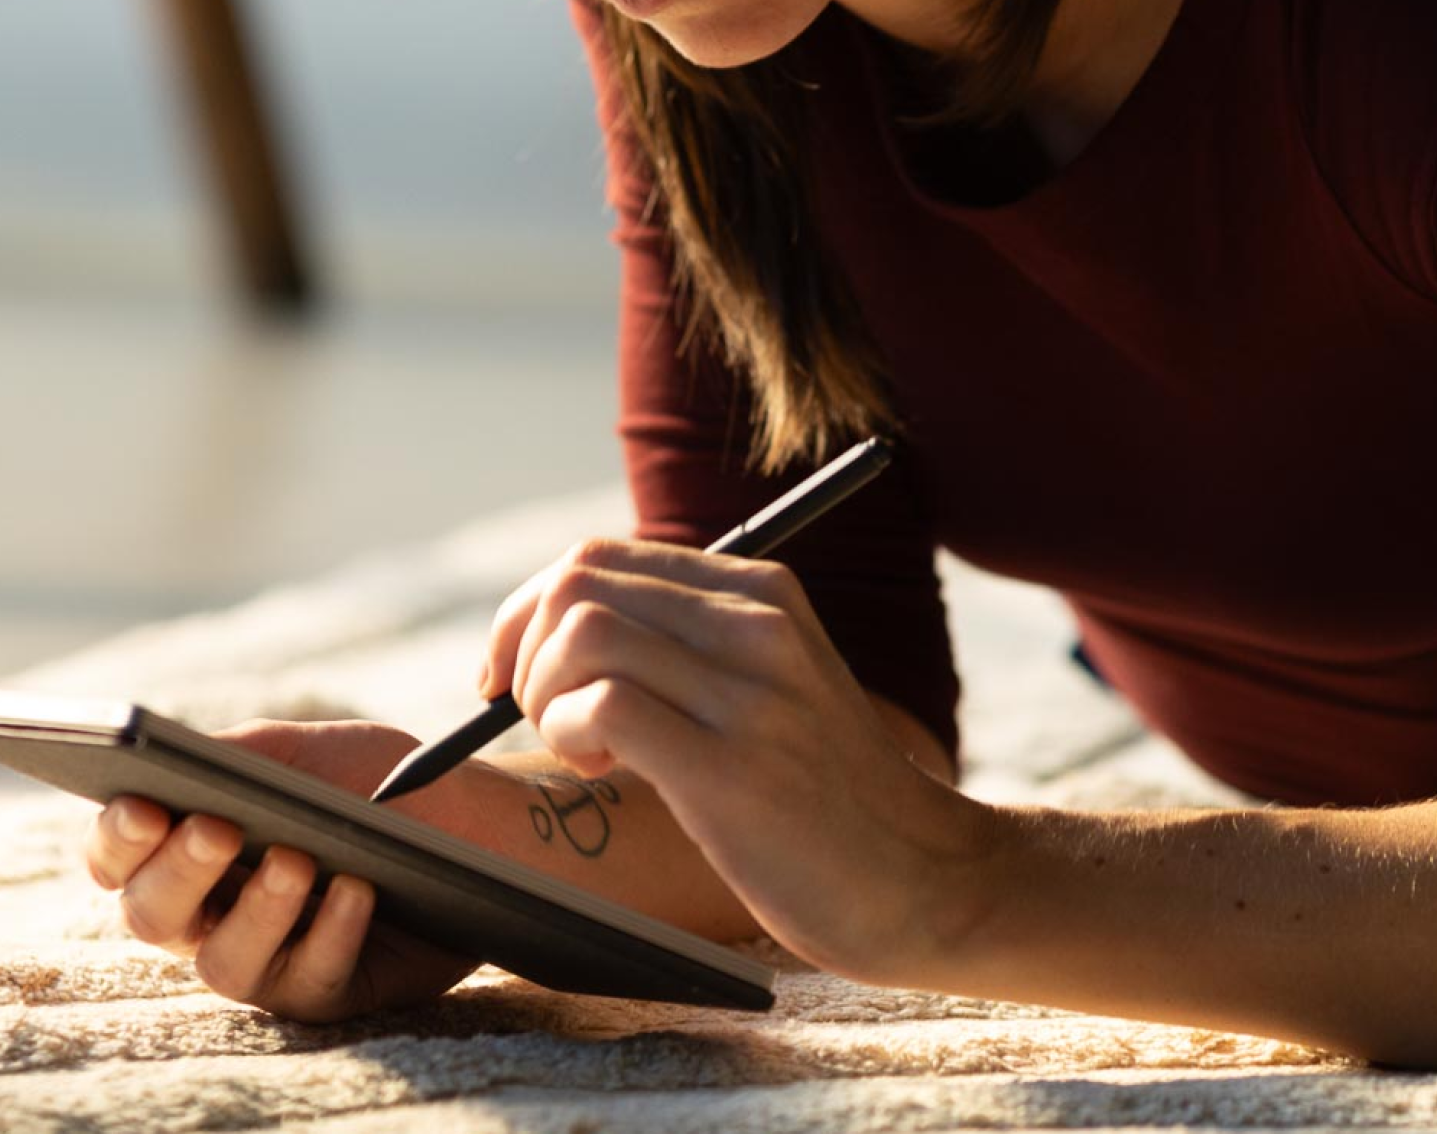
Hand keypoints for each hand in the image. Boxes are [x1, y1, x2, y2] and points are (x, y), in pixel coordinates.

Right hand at [82, 719, 476, 1020]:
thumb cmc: (376, 782)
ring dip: (258, 909)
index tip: (142, 806)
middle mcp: (213, 913)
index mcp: (191, 847)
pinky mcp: (326, 993)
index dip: (116, 839)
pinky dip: (331, 933)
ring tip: (297, 860)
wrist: (472, 821)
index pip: (121, 858)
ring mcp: (267, 959)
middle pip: (154, 915)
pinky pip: (309, 980)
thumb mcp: (305, 754)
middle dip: (178, 869)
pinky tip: (356, 891)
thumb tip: (176, 759)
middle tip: (217, 827)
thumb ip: (237, 754)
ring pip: (224, 962)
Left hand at [480, 539, 989, 984]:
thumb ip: (685, 643)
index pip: (597, 556)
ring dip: (543, 695)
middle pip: (575, 582)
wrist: (924, 879)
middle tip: (543, 719)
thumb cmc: (822, 793)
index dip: (528, 611)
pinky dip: (569, 734)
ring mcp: (749, 690)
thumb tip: (551, 633)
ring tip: (584, 751)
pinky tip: (600, 771)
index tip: (512, 675)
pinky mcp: (733, 767)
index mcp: (758, 591)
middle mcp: (754, 622)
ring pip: (581, 632)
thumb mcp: (767, 681)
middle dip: (522, 650)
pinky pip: (604, 704)